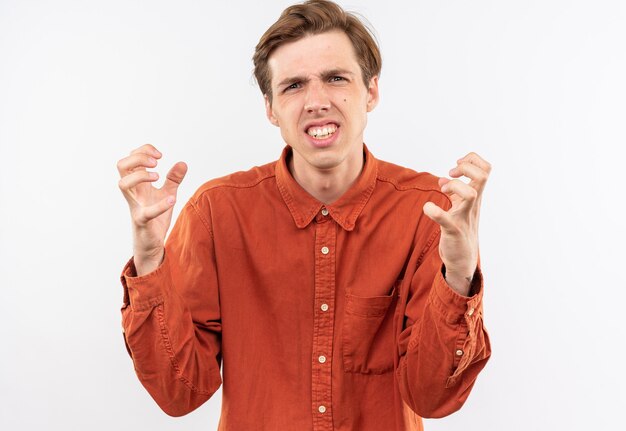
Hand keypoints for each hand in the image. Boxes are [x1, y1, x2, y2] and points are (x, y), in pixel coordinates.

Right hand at [117, 144, 187, 274]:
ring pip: (123, 184)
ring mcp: (135, 206)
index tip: (160, 155)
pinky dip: (160, 205)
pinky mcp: (142, 221)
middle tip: (156, 163)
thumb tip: (183, 163)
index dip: (143, 150)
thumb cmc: (156, 216)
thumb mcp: (168, 193)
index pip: (130, 158)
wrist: (152, 242)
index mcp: (137, 184)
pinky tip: (172, 200)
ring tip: (157, 177)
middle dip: (138, 158)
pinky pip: (146, 212)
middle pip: (121, 166)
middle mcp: (133, 192)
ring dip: (140, 175)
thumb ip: (174, 179)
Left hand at [423, 152, 490, 295]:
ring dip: (453, 186)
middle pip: (483, 175)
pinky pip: (445, 218)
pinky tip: (428, 208)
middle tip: (451, 175)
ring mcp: (465, 217)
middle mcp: (473, 205)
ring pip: (471, 194)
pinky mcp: (453, 230)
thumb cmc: (461, 230)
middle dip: (466, 167)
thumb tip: (442, 177)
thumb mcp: (459, 207)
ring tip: (443, 190)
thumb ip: (453, 192)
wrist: (463, 259)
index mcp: (476, 197)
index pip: (486, 169)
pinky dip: (433, 210)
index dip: (472, 161)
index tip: (455, 167)